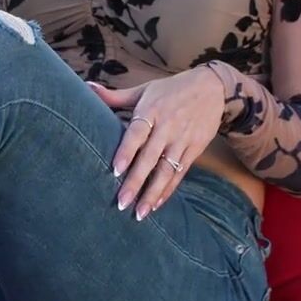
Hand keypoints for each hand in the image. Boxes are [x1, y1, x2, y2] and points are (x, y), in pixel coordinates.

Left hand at [87, 70, 227, 220]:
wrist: (212, 87)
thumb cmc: (171, 89)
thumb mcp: (144, 89)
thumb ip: (116, 96)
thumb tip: (88, 87)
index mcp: (152, 110)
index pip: (137, 133)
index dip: (126, 151)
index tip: (115, 170)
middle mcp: (168, 126)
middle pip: (150, 157)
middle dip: (136, 182)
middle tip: (122, 203)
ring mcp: (183, 139)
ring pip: (166, 170)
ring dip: (153, 193)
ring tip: (140, 212)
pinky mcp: (195, 149)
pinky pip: (180, 172)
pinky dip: (169, 189)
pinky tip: (157, 204)